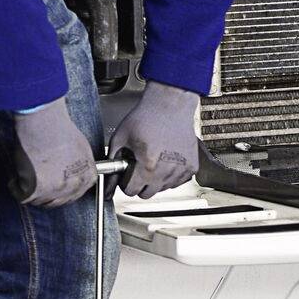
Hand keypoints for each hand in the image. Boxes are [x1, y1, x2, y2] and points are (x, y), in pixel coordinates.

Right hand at [11, 98, 97, 206]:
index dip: (60, 191)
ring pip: (38, 201)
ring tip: (27, 175)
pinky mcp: (35, 190)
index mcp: (87, 177)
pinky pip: (21, 196)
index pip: (74, 195)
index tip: (51, 188)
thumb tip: (70, 172)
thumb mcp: (81, 149)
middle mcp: (73, 187)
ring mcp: (54, 190)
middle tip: (36, 183)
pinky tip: (17, 177)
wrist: (45, 123)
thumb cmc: (59, 128)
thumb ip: (79, 166)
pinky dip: (16, 187)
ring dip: (30, 190)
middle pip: (57, 201)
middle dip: (45, 194)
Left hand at [110, 82, 199, 197]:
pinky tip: (166, 159)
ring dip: (156, 179)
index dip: (125, 182)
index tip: (128, 174)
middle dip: (140, 183)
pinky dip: (171, 175)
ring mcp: (181, 170)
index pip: (131, 191)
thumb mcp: (121, 139)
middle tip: (139, 166)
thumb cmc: (147, 117)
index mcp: (148, 166)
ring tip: (154, 158)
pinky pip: (177, 182)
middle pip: (147, 194)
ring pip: (162, 189)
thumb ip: (112, 165)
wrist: (170, 104)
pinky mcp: (191, 167)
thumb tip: (107, 186)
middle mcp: (166, 171)